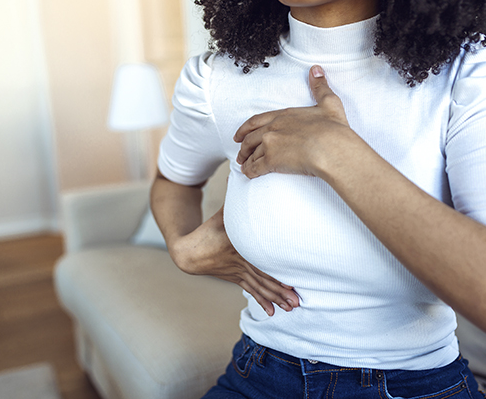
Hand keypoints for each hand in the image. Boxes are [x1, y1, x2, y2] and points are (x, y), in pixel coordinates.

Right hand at [173, 206, 299, 315]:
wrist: (189, 251)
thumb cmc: (210, 228)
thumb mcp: (224, 212)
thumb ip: (237, 196)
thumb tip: (242, 173)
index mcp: (240, 247)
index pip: (260, 263)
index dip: (275, 274)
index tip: (291, 282)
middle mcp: (241, 263)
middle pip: (264, 280)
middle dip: (281, 291)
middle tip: (297, 301)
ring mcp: (239, 273)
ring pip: (260, 288)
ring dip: (276, 298)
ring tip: (291, 308)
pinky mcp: (236, 279)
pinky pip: (252, 291)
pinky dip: (263, 301)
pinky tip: (272, 313)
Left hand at [234, 65, 351, 178]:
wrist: (332, 148)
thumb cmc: (333, 129)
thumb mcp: (329, 103)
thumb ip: (320, 87)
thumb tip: (316, 70)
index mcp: (284, 115)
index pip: (257, 121)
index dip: (246, 128)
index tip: (240, 134)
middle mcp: (273, 128)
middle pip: (250, 138)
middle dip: (243, 146)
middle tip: (240, 153)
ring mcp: (270, 144)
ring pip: (252, 153)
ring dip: (246, 160)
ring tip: (244, 165)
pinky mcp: (272, 161)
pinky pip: (255, 167)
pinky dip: (250, 171)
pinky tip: (248, 173)